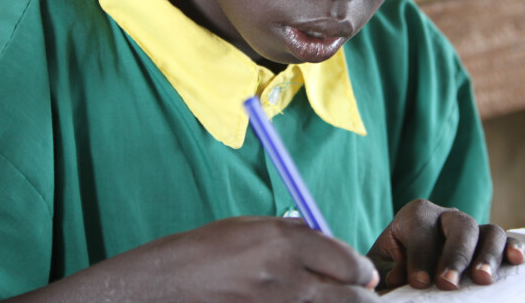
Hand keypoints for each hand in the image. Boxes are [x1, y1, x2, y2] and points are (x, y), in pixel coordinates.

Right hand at [3, 217, 379, 302]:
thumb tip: (332, 248)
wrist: (161, 287)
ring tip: (328, 301)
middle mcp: (290, 277)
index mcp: (287, 242)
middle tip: (358, 297)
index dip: (363, 273)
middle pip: (355, 299)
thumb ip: (295, 236)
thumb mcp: (251, 228)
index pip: (352, 264)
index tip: (363, 278)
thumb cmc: (204, 251)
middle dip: (362, 298)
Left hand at [367, 199, 524, 290]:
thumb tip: (396, 279)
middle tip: (448, 283)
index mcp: (416, 216)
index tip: (418, 283)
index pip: (422, 230)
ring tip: (483, 280)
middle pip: (461, 225)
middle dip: (456, 255)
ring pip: (490, 231)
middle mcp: (447, 217)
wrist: (407, 271)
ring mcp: (472, 230)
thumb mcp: (381, 268)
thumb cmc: (392, 269)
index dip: (420, 256)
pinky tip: (517, 260)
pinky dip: (514, 247)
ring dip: (488, 255)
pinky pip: (508, 241)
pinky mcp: (489, 246)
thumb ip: (385, 271)